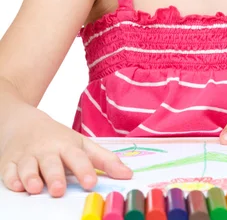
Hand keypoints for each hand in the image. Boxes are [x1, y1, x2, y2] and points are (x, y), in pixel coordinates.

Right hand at [0, 106, 132, 196]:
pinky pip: (8, 171)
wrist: (24, 122)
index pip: (77, 158)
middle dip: (55, 176)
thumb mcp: (82, 144)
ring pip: (28, 167)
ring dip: (31, 177)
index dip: (84, 170)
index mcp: (67, 146)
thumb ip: (105, 160)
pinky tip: (16, 185)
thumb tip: (127, 175)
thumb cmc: (58, 138)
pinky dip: (11, 178)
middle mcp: (47, 151)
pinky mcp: (8, 163)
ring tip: (35, 188)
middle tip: (59, 190)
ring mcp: (27, 156)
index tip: (91, 183)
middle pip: (51, 163)